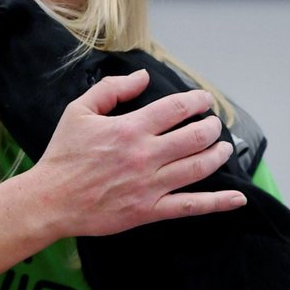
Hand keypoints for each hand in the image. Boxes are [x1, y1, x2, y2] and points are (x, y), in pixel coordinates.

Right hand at [25, 70, 249, 241]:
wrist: (50, 200)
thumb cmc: (63, 155)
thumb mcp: (79, 111)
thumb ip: (112, 89)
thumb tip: (143, 78)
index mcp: (130, 129)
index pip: (176, 109)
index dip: (197, 102)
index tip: (205, 101)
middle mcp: (145, 156)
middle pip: (194, 137)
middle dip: (211, 128)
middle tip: (214, 125)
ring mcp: (150, 185)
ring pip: (197, 168)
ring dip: (217, 155)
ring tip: (223, 148)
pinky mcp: (149, 211)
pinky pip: (190, 206)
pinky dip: (217, 203)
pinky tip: (238, 198)